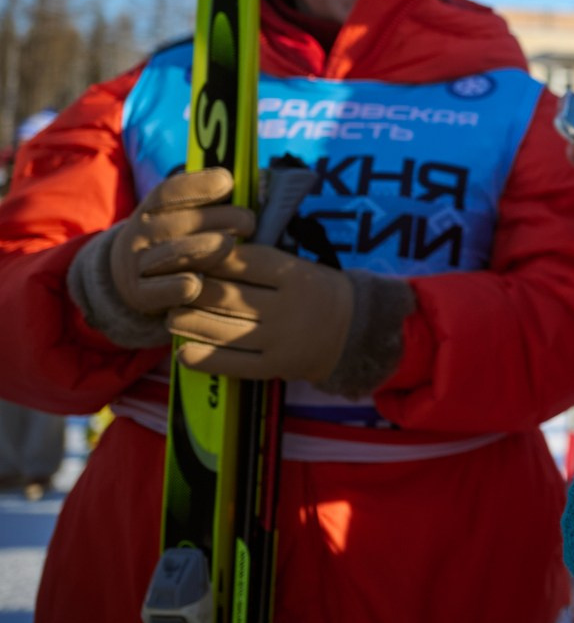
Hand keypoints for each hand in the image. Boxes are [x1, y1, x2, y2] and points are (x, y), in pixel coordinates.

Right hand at [109, 168, 253, 314]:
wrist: (133, 280)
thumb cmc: (176, 242)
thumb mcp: (183, 219)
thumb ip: (210, 206)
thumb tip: (252, 187)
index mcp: (150, 210)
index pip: (169, 192)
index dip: (198, 185)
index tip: (228, 182)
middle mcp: (139, 234)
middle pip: (179, 222)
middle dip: (218, 219)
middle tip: (249, 223)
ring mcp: (137, 265)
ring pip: (172, 253)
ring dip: (201, 247)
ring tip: (228, 244)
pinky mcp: (140, 295)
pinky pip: (160, 290)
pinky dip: (179, 287)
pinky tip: (196, 283)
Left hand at [166, 244, 351, 383]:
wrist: (352, 332)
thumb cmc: (312, 292)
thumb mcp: (296, 267)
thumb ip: (256, 262)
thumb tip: (201, 255)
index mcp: (295, 276)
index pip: (238, 262)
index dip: (207, 259)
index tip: (190, 258)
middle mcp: (287, 307)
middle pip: (221, 295)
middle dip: (189, 290)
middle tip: (173, 289)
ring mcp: (279, 340)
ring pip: (217, 329)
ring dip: (186, 322)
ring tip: (175, 317)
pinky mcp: (273, 367)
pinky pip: (227, 363)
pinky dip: (199, 358)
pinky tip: (184, 352)